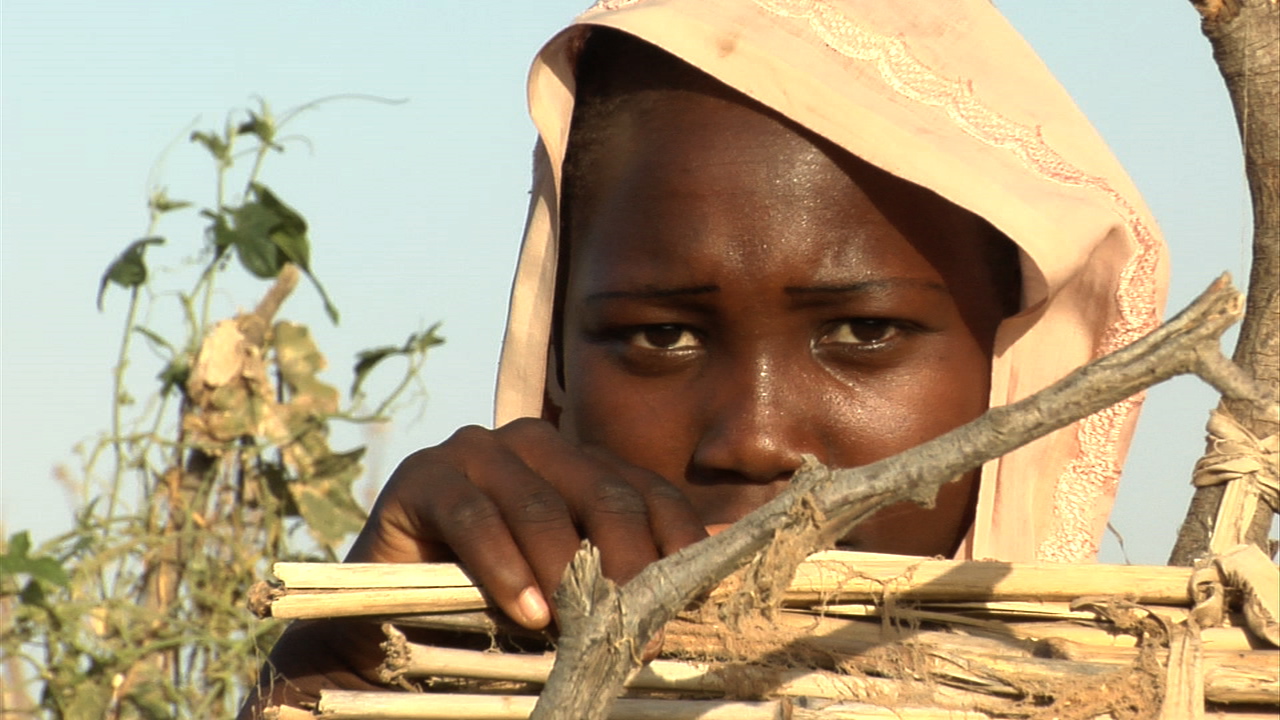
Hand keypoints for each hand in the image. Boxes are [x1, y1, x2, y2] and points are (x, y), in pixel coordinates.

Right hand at [239, 418, 706, 716]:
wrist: (388, 625)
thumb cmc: (492, 610)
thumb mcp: (568, 593)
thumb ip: (620, 580)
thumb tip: (704, 586)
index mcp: (581, 465)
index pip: (648, 491)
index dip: (675, 544)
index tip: (691, 602)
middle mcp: (534, 444)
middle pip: (604, 493)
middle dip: (625, 564)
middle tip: (631, 626)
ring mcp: (476, 451)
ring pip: (540, 504)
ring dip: (562, 572)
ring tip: (572, 627)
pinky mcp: (423, 476)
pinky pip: (475, 517)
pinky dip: (504, 567)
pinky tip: (525, 612)